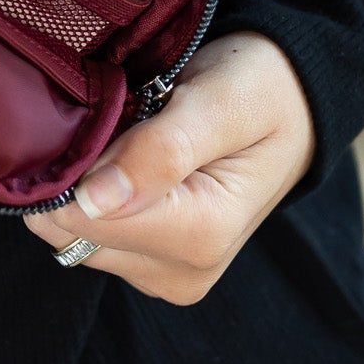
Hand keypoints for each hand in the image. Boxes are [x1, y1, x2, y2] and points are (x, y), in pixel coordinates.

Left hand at [23, 31, 316, 302]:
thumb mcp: (222, 101)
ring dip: (82, 183)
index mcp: (202, 236)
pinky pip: (90, 236)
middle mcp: (182, 270)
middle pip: (70, 232)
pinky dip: (92, 195)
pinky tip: (124, 161)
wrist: (292, 104)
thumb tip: (94, 200)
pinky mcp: (152, 265)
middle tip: (116, 120)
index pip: (82, 220)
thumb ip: (161, 150)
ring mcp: (165, 273)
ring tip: (126, 137)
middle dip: (74, 174)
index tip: (101, 116)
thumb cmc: (263, 91)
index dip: (71, 164)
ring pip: (73, 235)